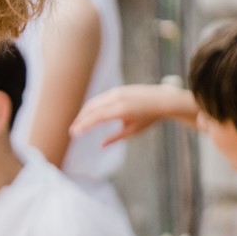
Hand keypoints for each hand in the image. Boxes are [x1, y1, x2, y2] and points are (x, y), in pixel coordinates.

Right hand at [70, 83, 196, 146]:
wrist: (163, 100)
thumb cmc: (149, 118)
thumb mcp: (133, 131)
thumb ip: (115, 138)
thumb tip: (100, 145)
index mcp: (121, 110)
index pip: (96, 117)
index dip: (83, 125)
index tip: (75, 134)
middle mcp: (116, 98)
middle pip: (91, 108)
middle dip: (80, 119)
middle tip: (73, 131)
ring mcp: (116, 92)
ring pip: (94, 102)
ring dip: (84, 113)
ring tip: (79, 124)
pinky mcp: (116, 90)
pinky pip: (100, 99)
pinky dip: (92, 108)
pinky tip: (88, 116)